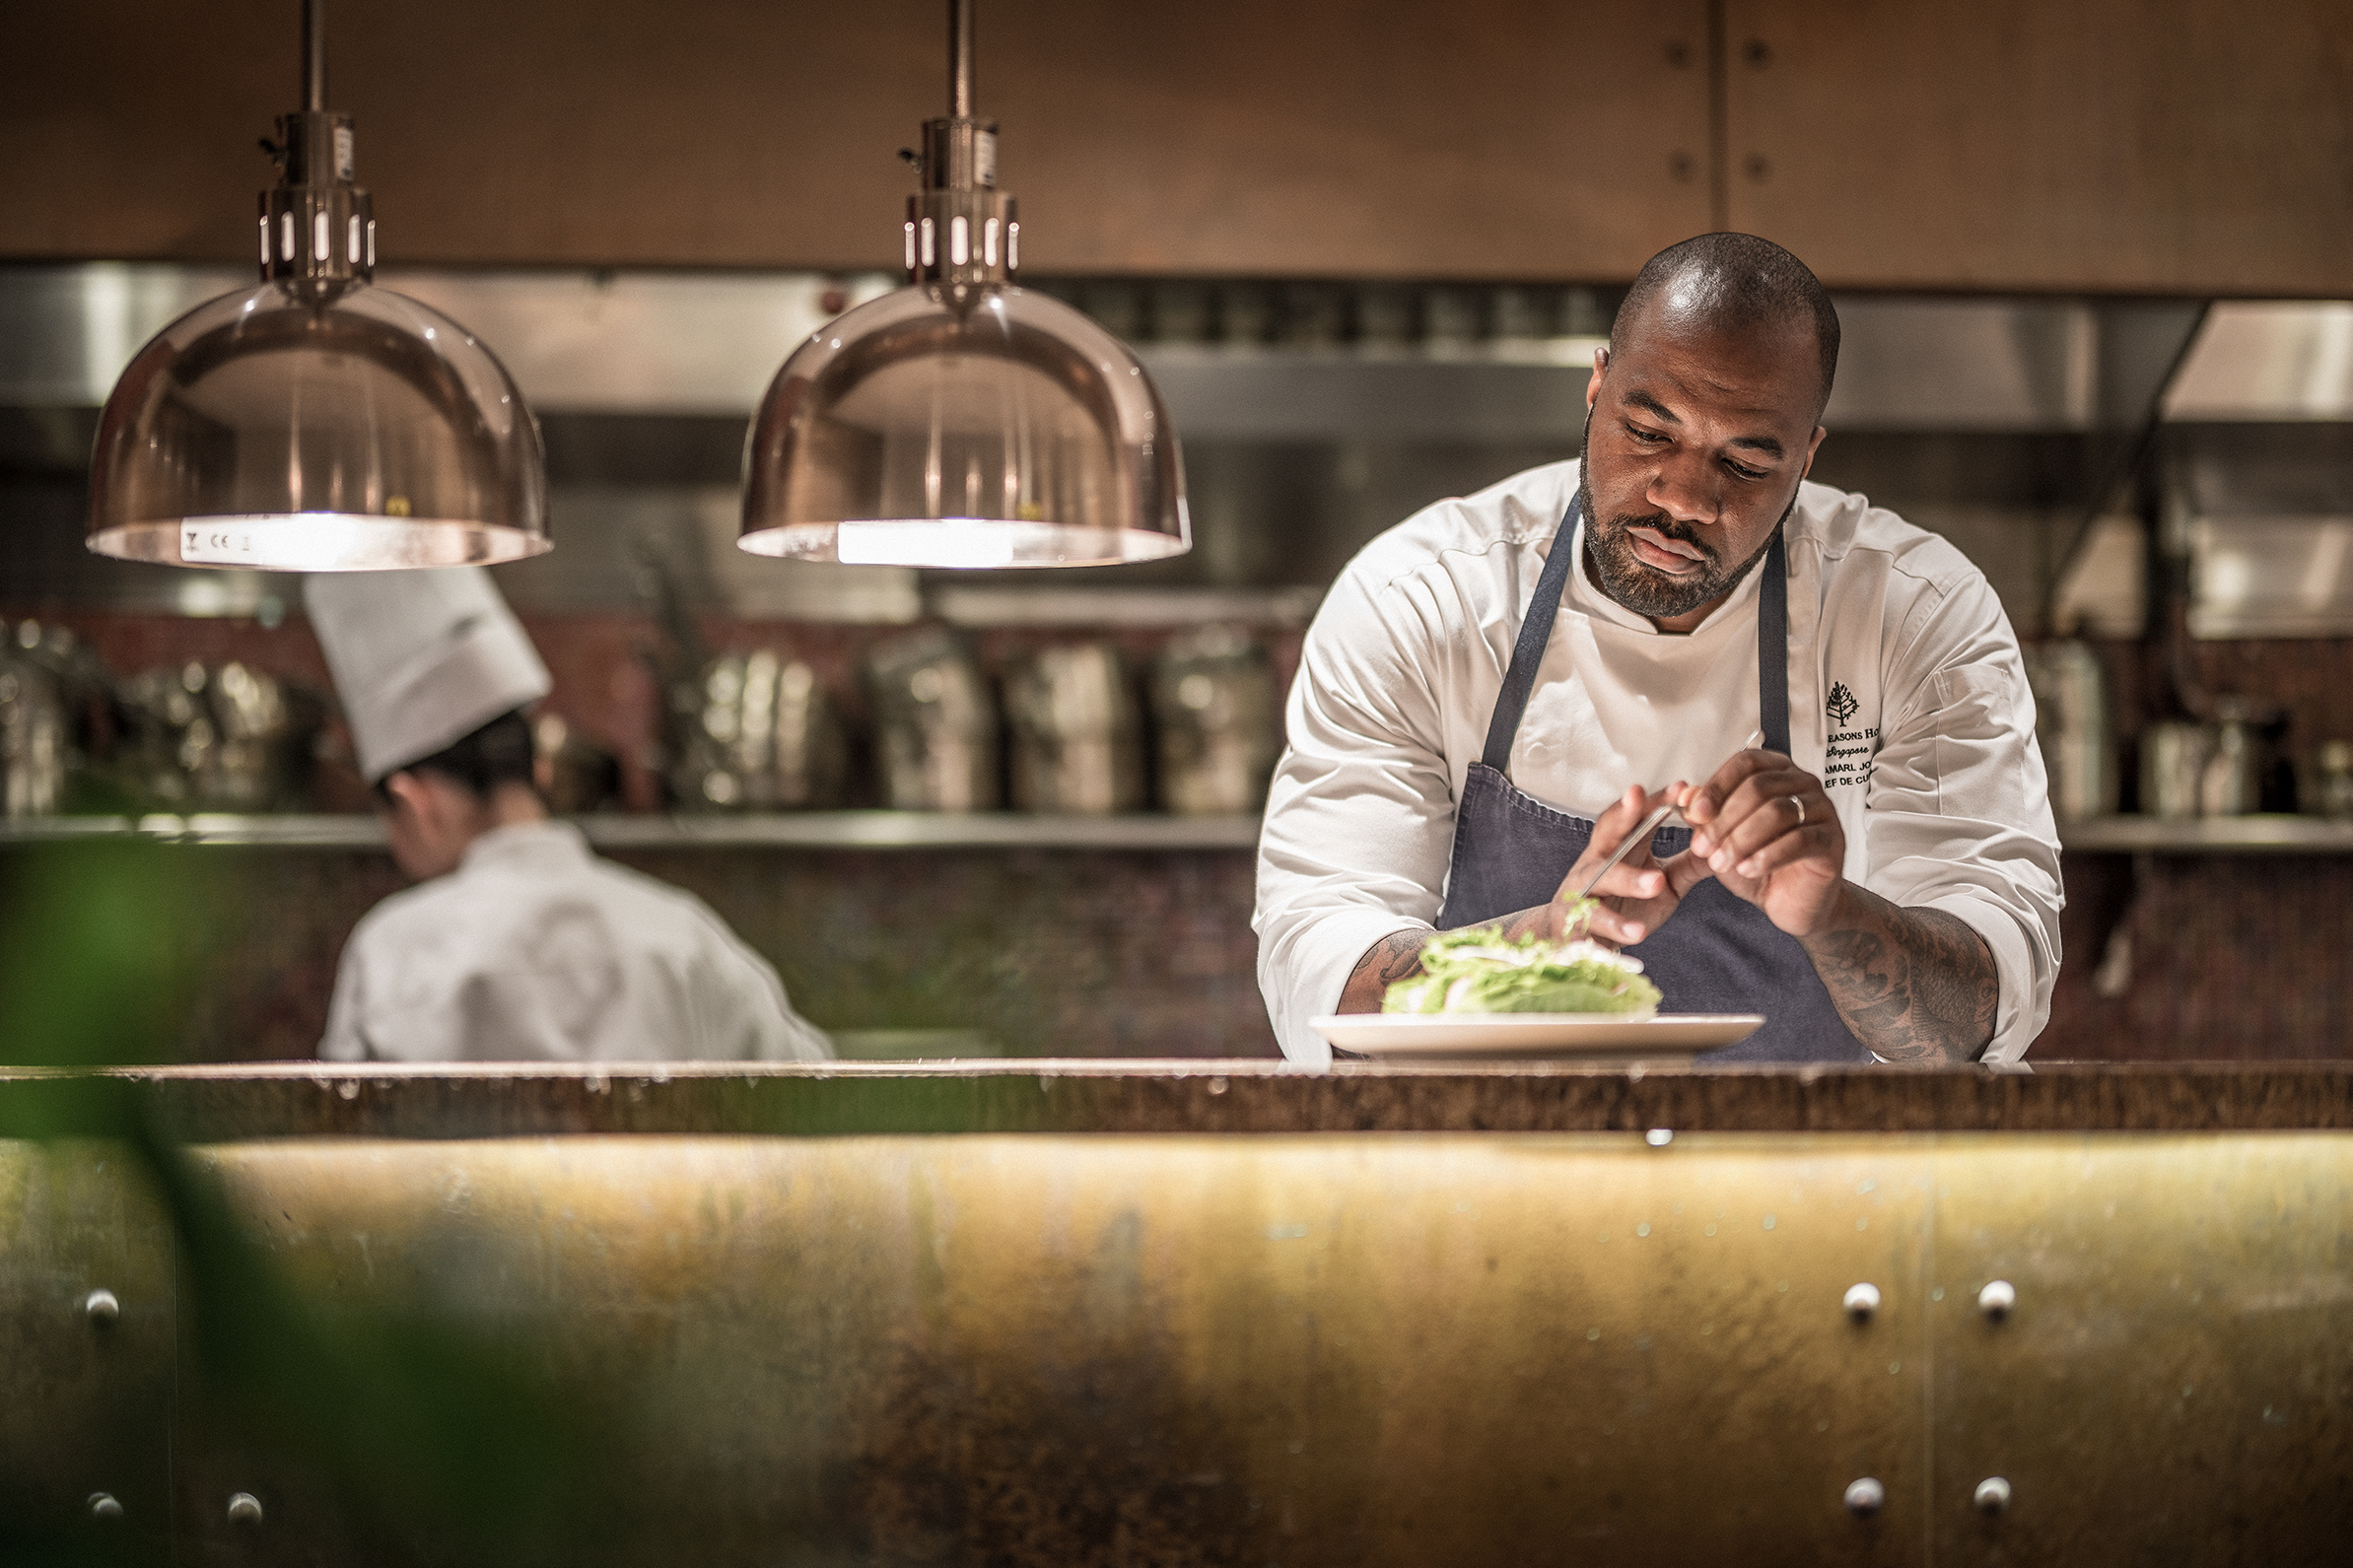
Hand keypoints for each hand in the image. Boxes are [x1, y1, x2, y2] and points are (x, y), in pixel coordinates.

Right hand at [1550, 784, 1686, 946]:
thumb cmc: (1623, 906)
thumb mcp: (1663, 884)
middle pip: (1607, 832)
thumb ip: (1689, 865)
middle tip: (1638, 797)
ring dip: (1628, 879)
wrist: (1575, 942)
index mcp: (1620, 848)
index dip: (1655, 801)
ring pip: (1603, 878)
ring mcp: (1584, 890)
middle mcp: (1598, 862)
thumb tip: (1725, 845)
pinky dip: (1616, 927)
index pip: (1637, 817)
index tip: (1681, 788)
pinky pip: (1596, 922)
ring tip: (1656, 883)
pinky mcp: (1577, 922)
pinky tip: (1637, 932)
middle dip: (1622, 814)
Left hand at [1681, 747, 1843, 936]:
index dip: (1716, 786)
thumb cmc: (1760, 864)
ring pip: (1777, 813)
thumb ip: (1705, 817)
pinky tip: (1748, 869)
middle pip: (1758, 788)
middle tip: (1703, 847)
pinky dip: (1767, 856)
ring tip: (1721, 863)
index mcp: (1776, 772)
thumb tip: (1684, 796)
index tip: (1694, 812)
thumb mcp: (1723, 838)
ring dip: (1741, 840)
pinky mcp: (1833, 840)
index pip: (1746, 763)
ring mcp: (1822, 810)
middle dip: (1724, 820)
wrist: (1793, 901)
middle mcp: (1803, 784)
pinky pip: (1800, 841)